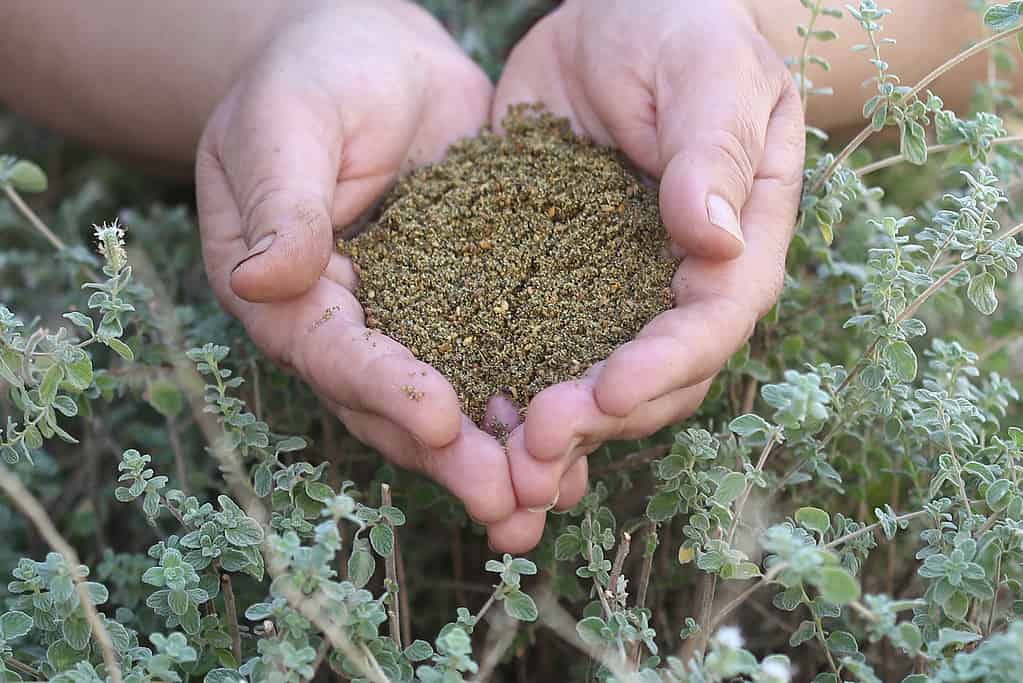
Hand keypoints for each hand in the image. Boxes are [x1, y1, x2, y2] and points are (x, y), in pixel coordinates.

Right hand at [196, 0, 522, 547]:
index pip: (334, 353)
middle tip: (509, 506)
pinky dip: (536, 401)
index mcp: (289, 293)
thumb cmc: (311, 77)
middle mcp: (349, 325)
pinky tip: (585, 439)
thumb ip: (281, 200)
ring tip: (552, 501)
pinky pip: (502, 358)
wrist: (372, 57)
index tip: (441, 420)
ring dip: (501, 456)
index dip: (385, 390)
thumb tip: (260, 279)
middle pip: (396, 406)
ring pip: (455, 401)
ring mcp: (412, 319)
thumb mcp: (287, 123)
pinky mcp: (470, 300)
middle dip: (453, 459)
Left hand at [491, 0, 805, 548]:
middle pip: (652, 379)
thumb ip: (712, 151)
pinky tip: (464, 415)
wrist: (618, 15)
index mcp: (737, 246)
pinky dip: (506, 384)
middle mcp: (678, 287)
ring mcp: (615, 292)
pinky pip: (535, 344)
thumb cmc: (684, 29)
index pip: (710, 325)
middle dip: (594, 421)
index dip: (661, 367)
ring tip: (498, 464)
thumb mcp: (706, 73)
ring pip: (593, 381)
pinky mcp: (557, 281)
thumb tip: (715, 242)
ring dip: (551, 430)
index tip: (604, 393)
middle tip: (531, 453)